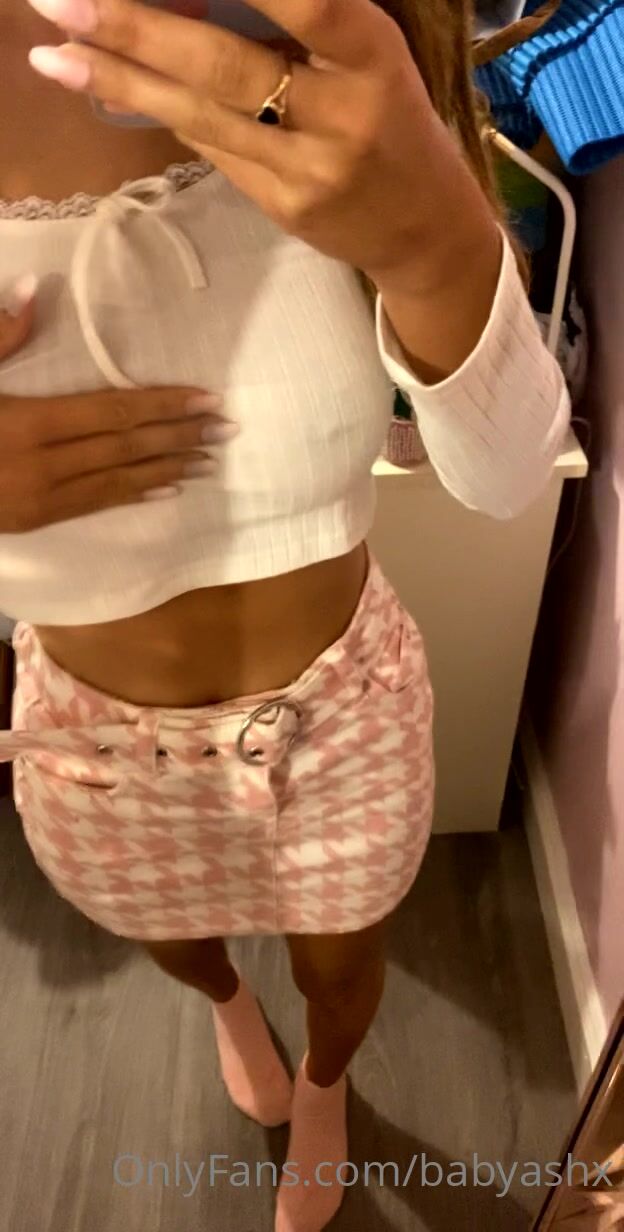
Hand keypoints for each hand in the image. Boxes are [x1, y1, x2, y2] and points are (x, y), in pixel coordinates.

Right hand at [0, 282, 237, 531]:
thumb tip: (33, 288)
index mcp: (27, 422)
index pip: (112, 413)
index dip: (163, 405)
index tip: (206, 399)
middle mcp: (44, 465)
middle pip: (126, 447)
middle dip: (181, 436)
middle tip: (228, 427)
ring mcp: (42, 498)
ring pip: (119, 480)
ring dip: (169, 467)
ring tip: (211, 457)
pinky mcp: (38, 519)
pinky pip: (97, 505)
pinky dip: (136, 494)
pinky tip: (168, 488)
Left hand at [24, 0, 485, 287]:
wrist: (426, 227)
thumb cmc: (393, 118)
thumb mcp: (367, 55)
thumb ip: (300, 24)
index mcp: (373, 55)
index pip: (307, 2)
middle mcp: (344, 114)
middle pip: (226, 66)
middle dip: (137, 29)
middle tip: (61, 0)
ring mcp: (311, 170)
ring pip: (203, 116)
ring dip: (122, 79)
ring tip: (53, 52)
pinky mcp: (287, 209)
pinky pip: (212, 150)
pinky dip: (162, 111)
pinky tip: (110, 84)